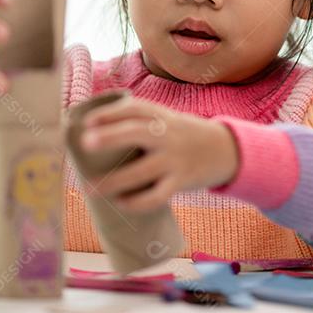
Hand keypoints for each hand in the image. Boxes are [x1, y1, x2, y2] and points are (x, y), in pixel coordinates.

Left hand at [79, 96, 239, 212]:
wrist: (227, 150)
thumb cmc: (184, 135)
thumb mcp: (167, 120)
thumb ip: (139, 122)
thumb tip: (93, 131)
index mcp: (162, 116)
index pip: (134, 109)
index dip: (109, 113)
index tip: (86, 122)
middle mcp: (168, 135)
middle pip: (137, 132)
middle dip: (110, 136)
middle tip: (85, 143)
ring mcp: (175, 159)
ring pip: (141, 171)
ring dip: (114, 181)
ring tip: (88, 187)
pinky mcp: (182, 181)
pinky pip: (157, 196)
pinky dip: (137, 202)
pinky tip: (121, 203)